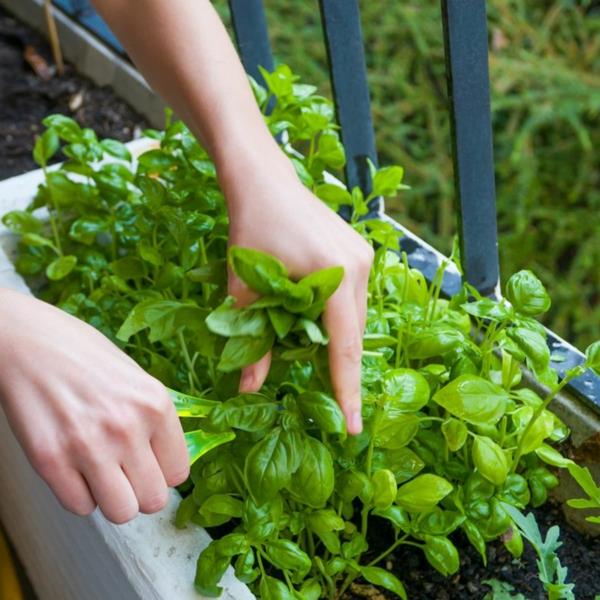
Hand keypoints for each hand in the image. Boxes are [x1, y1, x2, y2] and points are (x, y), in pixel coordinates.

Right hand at [0, 289, 188, 523]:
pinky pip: (80, 507)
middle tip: (125, 472)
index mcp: (154, 404)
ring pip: (121, 512)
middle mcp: (127, 427)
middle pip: (153, 500)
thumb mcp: (136, 378)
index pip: (179, 472)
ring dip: (112, 499)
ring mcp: (89, 446)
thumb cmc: (83, 354)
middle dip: (140, 491)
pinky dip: (79, 494)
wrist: (29, 341)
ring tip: (101, 473)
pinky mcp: (50, 461)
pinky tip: (74, 467)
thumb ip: (154, 419)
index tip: (150, 464)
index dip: (163, 472)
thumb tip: (167, 459)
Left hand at [219, 151, 373, 434]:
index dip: (347, 390)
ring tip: (313, 357)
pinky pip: (353, 298)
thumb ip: (252, 341)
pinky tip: (317, 323)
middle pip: (353, 333)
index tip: (353, 427)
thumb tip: (249, 389)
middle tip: (327, 400)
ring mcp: (364, 256)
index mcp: (334, 276)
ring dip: (337, 340)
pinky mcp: (359, 250)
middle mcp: (359, 266)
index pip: (344, 347)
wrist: (262, 179)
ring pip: (354, 316)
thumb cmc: (249, 227)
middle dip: (339, 367)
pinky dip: (337, 318)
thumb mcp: (246, 287)